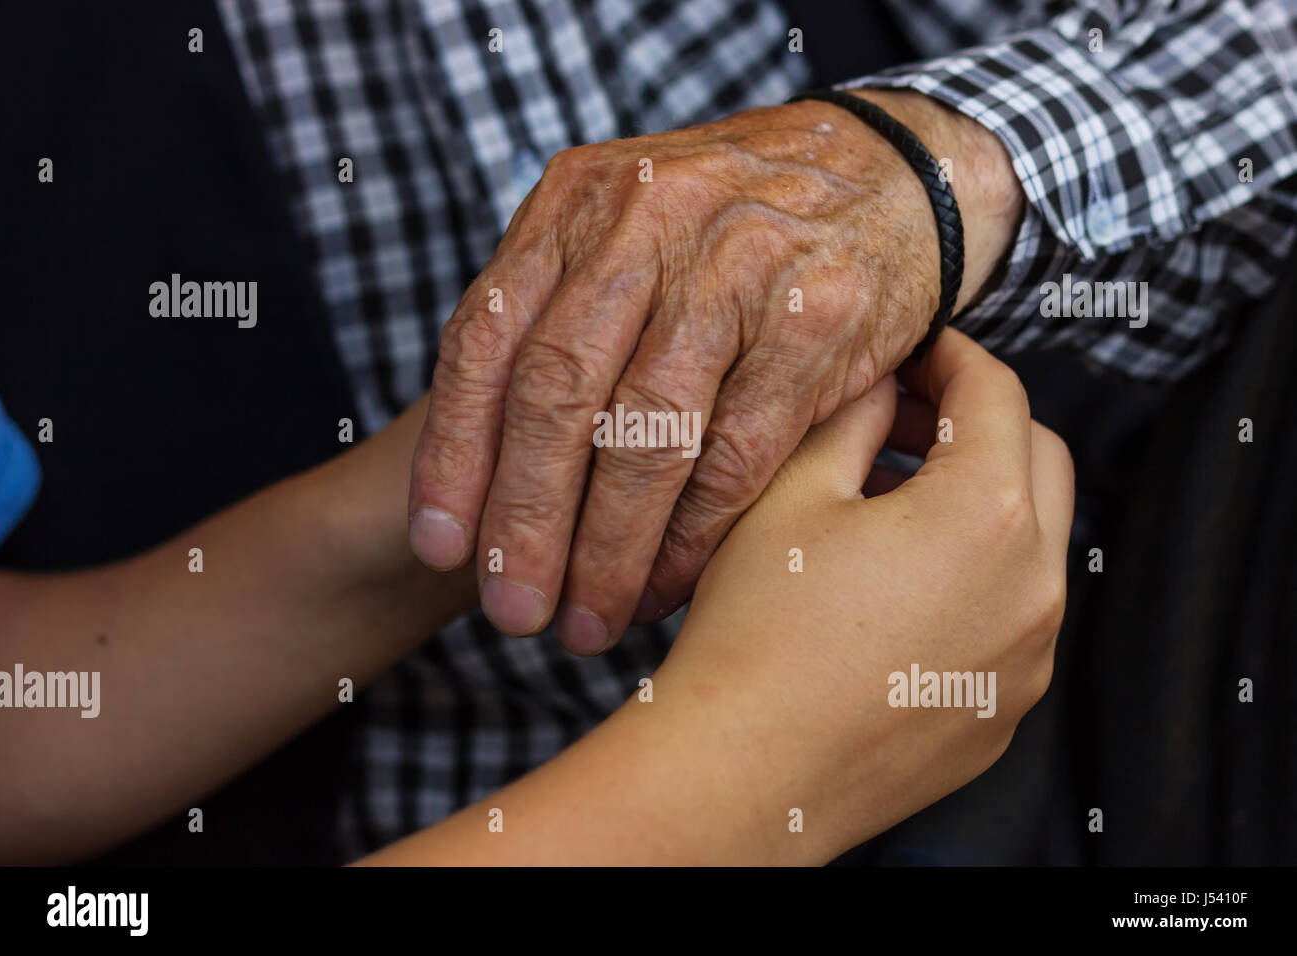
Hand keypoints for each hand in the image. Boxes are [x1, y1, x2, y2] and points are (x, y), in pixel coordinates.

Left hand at [408, 90, 1023, 653]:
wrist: (886, 175)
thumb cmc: (729, 229)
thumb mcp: (623, 235)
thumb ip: (553, 316)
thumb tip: (481, 469)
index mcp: (578, 199)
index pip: (486, 338)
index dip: (455, 453)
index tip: (440, 548)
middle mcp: (650, 222)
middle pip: (559, 393)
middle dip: (527, 520)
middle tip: (510, 613)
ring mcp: (738, 268)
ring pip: (648, 436)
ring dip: (609, 548)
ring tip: (584, 623)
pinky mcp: (815, 321)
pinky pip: (736, 455)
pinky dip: (693, 536)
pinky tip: (664, 587)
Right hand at [658, 328, 1072, 858]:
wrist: (741, 771)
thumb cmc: (756, 632)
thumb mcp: (792, 492)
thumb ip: (851, 415)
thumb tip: (879, 381)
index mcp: (988, 515)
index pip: (998, 394)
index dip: (952, 356)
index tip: (917, 350)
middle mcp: (1033, 588)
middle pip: (1039, 462)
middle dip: (981, 423)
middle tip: (904, 420)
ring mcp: (1027, 660)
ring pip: (1030, 545)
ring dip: (979, 505)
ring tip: (889, 506)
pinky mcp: (1002, 711)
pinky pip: (1011, 619)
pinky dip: (973, 581)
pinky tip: (893, 591)